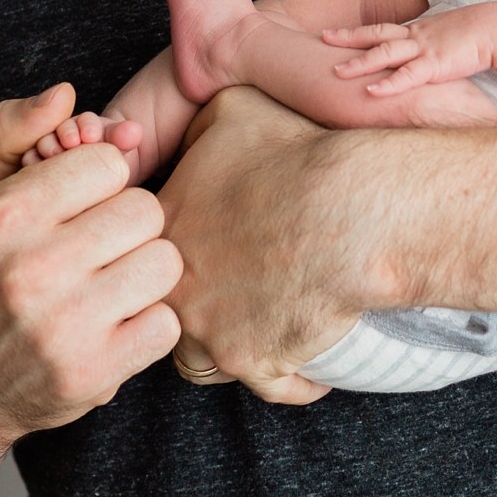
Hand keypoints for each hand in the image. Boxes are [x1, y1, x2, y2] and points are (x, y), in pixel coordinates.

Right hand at [0, 84, 182, 467]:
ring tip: (109, 283)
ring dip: (144, 273)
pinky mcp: (93, 373)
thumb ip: (11, 128)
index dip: (103, 181)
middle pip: (145, 211)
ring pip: (163, 264)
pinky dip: (150, 325)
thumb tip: (66, 94)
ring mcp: (64, 326)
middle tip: (98, 247)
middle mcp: (31, 268)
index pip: (110, 163)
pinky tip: (115, 325)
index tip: (80, 205)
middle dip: (128, 225)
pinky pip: (167, 325)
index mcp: (4, 215)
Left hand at [156, 87, 368, 406]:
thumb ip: (195, 127)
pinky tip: (317, 366)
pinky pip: (273, 387)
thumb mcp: (232, 109)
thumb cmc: (296, 152)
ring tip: (266, 330)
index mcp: (165, 229)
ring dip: (231, 346)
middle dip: (195, 302)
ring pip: (201, 358)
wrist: (349, 210)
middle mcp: (175, 288)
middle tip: (235, 290)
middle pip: (169, 306)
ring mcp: (210, 331)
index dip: (181, 248)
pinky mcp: (254, 362)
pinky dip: (296, 379)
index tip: (215, 247)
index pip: (147, 251)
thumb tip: (188, 134)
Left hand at [323, 6, 493, 95]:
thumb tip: (424, 57)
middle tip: (323, 37)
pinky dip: (387, 84)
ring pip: (384, 54)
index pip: (381, 30)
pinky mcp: (435, 65)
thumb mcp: (446, 38)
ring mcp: (424, 50)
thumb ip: (431, 47)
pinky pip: (407, 76)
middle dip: (347, 37)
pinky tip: (370, 91)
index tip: (333, 33)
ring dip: (359, 62)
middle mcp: (416, 37)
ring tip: (336, 71)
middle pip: (375, 35)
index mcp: (418, 31)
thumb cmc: (476, 35)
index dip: (356, 32)